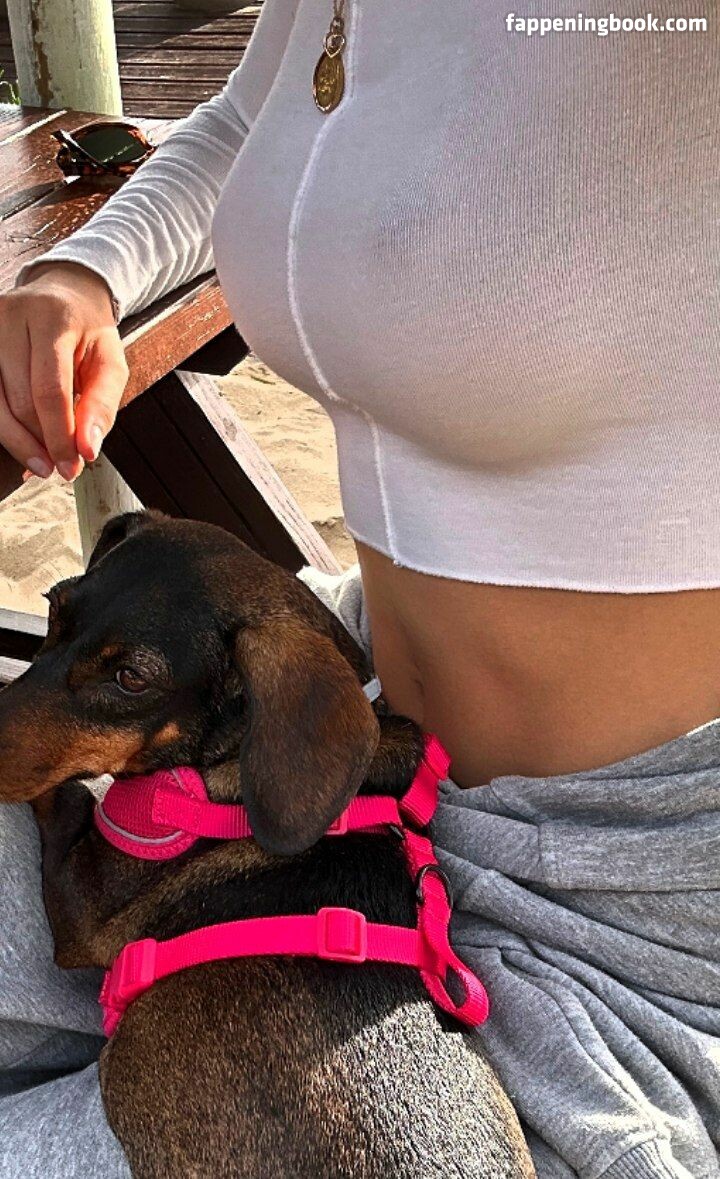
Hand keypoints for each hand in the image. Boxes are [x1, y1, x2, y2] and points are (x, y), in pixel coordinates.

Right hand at [0, 262, 127, 480]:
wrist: (64, 294)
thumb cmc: (89, 332)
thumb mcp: (111, 363)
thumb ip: (102, 405)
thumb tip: (87, 449)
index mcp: (54, 318)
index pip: (50, 389)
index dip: (59, 435)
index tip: (71, 467)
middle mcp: (12, 317)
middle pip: (21, 401)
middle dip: (42, 442)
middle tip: (62, 466)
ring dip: (20, 441)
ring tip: (44, 460)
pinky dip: (5, 426)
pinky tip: (24, 441)